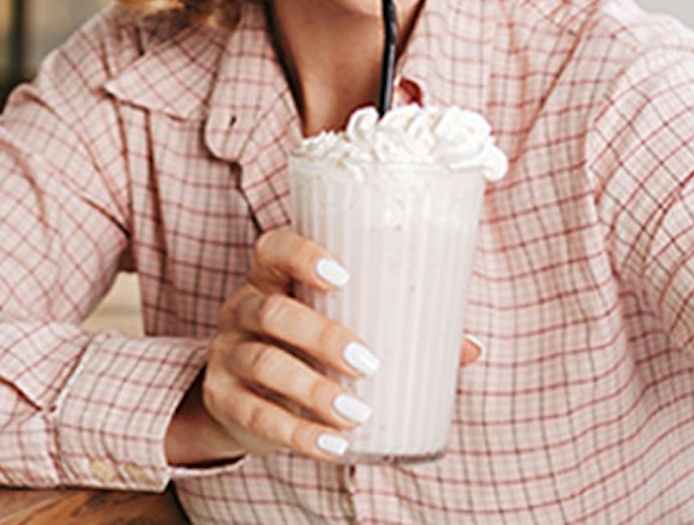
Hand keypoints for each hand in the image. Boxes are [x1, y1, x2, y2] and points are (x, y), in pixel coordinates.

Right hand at [165, 228, 482, 465]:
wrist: (240, 398)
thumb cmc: (303, 348)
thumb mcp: (336, 327)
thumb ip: (397, 328)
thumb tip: (470, 346)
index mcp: (271, 278)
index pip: (272, 248)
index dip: (301, 254)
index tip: (341, 273)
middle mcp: (242, 309)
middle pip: (272, 312)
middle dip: (321, 335)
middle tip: (368, 361)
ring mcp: (227, 354)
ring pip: (264, 363)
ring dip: (313, 390)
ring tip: (356, 412)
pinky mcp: (223, 400)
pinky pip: (256, 416)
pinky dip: (297, 434)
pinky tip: (332, 446)